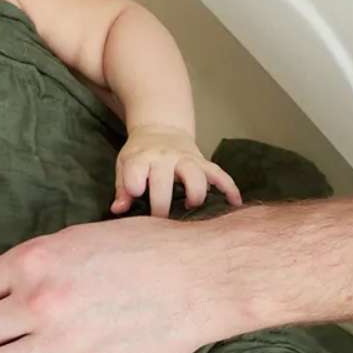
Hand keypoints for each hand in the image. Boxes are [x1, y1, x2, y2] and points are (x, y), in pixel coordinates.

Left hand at [112, 125, 241, 217]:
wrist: (161, 129)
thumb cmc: (140, 155)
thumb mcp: (125, 165)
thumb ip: (122, 189)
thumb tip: (118, 210)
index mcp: (142, 158)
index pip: (136, 169)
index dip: (134, 184)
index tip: (137, 195)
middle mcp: (165, 157)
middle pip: (166, 179)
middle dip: (163, 204)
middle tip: (161, 223)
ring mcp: (186, 158)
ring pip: (196, 174)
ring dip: (196, 193)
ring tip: (191, 207)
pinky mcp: (203, 162)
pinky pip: (219, 174)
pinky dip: (229, 187)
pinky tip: (234, 204)